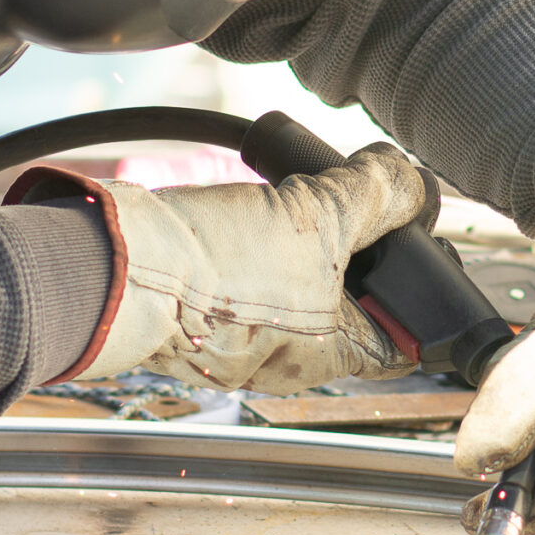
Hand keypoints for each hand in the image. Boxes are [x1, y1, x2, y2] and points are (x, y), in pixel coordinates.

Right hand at [6, 145, 427, 391]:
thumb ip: (377, 196)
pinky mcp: (206, 300)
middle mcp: (290, 353)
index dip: (427, 290)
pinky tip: (263, 197)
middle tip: (363, 200)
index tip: (425, 242)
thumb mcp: (318, 220)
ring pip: (304, 279)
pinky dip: (265, 232)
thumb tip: (409, 179)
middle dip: (365, 247)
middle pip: (358, 301)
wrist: (107, 266)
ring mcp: (245, 329)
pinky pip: (254, 269)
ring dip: (312, 233)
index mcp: (332, 355)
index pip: (410, 337)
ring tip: (307, 191)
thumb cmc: (214, 268)